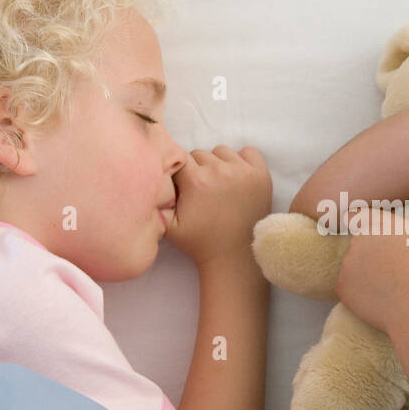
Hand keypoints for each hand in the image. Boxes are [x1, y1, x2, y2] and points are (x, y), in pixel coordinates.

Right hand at [165, 145, 271, 265]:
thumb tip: (146, 182)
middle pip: (200, 154)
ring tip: (219, 185)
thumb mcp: (168, 227)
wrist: (235, 257)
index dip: (180, 172)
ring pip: (222, 152)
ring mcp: (244, 172)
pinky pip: (249, 152)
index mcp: (196, 181)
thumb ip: (154, 203)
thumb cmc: (200, 243)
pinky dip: (242, 161)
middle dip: (197, 169)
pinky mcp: (261, 175)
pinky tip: (237, 178)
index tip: (184, 186)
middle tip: (202, 191)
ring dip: (218, 163)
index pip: (180, 157)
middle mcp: (220, 171)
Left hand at [334, 171, 408, 334]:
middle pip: (357, 245)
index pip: (356, 215)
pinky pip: (348, 292)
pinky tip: (379, 300)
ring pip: (352, 268)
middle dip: (371, 253)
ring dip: (364, 274)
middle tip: (396, 266)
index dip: (363, 222)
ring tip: (390, 285)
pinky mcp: (344, 292)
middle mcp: (355, 241)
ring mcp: (347, 267)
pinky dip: (359, 296)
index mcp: (377, 223)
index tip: (379, 234)